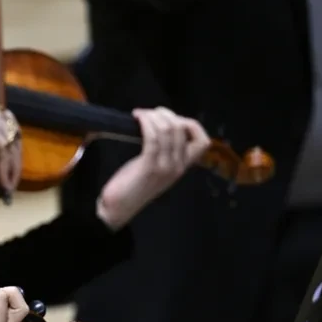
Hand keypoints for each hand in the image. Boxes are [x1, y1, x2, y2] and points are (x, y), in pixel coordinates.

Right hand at [0, 103, 22, 191]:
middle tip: (13, 177)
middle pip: (16, 140)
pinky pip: (5, 159)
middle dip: (15, 161)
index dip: (13, 147)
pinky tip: (2, 184)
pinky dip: (4, 173)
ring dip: (12, 171)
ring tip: (8, 186)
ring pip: (12, 151)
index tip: (13, 161)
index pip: (11, 129)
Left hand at [96, 107, 210, 229]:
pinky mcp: (149, 168)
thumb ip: (165, 150)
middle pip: (182, 129)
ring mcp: (166, 168)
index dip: (189, 124)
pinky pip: (152, 138)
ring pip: (167, 130)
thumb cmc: (133, 184)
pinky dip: (146, 123)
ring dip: (153, 116)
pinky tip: (137, 118)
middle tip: (149, 113)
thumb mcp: (156, 166)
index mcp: (183, 166)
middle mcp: (179, 166)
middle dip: (165, 114)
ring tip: (140, 114)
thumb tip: (162, 124)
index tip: (169, 119)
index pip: (203, 141)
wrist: (118, 208)